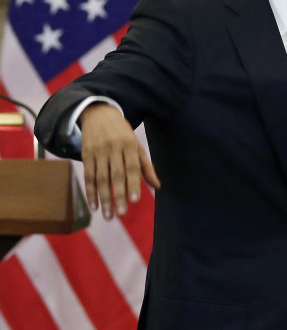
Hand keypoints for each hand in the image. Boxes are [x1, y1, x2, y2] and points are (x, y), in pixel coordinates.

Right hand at [80, 103, 159, 218]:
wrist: (99, 114)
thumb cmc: (123, 134)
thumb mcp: (137, 146)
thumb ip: (146, 166)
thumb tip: (158, 186)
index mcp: (129, 145)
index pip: (132, 167)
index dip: (134, 184)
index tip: (135, 200)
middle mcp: (113, 148)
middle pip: (116, 175)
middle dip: (118, 196)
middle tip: (122, 214)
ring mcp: (98, 151)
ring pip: (100, 178)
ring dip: (104, 198)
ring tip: (108, 215)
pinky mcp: (86, 154)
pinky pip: (87, 176)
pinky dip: (90, 192)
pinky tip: (94, 206)